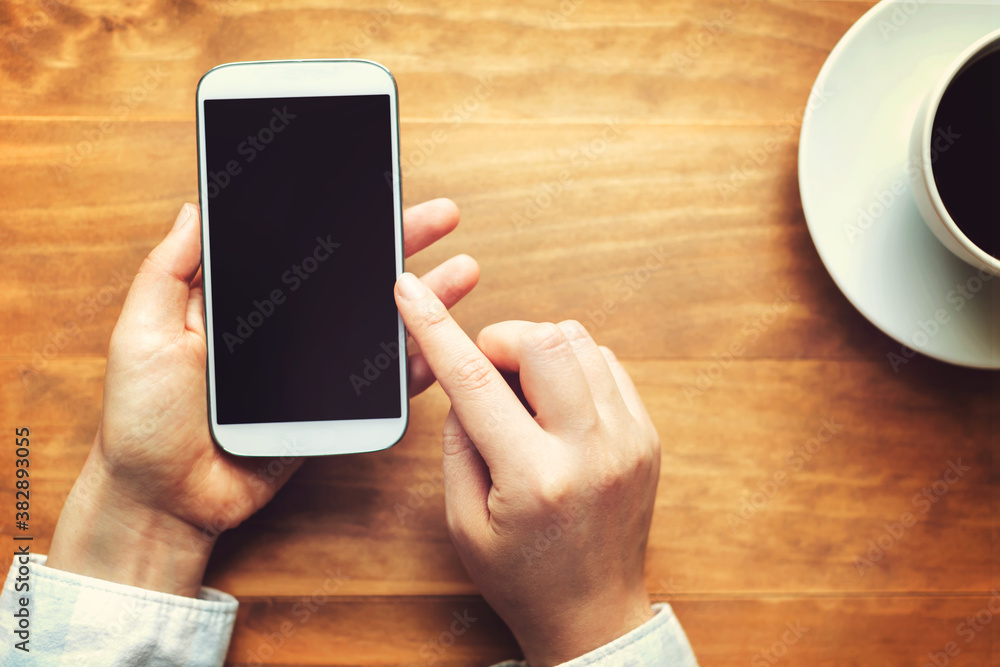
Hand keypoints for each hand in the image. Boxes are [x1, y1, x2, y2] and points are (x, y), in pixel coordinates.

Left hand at [47, 199, 478, 597]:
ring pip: (377, 321)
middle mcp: (286, 326)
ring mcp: (313, 366)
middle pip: (352, 275)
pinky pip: (381, 380)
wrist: (167, 500)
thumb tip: (196, 207)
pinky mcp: (331, 406)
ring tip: (461, 270)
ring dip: (424, 296)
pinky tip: (445, 338)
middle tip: (440, 216)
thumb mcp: (144, 333)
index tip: (372, 185)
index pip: (299, 245)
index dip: (338, 216)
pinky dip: (417, 360)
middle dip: (399, 242)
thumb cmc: (143, 420)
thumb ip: (169, 272)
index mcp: (242, 299)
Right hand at [394, 273, 658, 665]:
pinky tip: (556, 401)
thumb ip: (458, 441)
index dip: (434, 326)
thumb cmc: (521, 575)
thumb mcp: (463, 520)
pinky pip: (607, 363)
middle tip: (486, 373)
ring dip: (539, 350)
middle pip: (544, 340)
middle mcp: (590, 451)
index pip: (474, 380)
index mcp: (534, 478)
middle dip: (501, 338)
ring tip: (523, 395)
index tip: (411, 290)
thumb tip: (466, 378)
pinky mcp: (646, 435)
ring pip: (580, 342)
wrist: (593, 614)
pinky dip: (573, 365)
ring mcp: (628, 440)